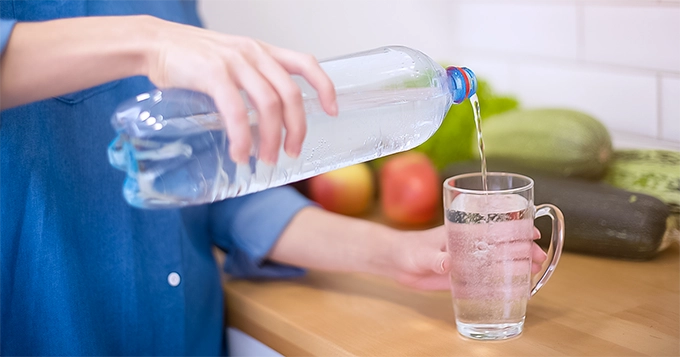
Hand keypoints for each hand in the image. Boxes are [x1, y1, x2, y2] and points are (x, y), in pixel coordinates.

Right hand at [143, 17, 337, 163]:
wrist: (153, 44)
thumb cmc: (190, 59)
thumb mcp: (230, 64)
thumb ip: (250, 84)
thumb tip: (264, 122)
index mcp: (262, 51)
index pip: (306, 63)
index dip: (324, 87)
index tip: (332, 112)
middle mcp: (253, 54)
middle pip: (290, 95)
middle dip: (296, 129)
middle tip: (291, 154)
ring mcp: (234, 62)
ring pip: (268, 105)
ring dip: (271, 139)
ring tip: (266, 160)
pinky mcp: (212, 74)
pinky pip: (236, 111)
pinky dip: (242, 137)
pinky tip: (240, 154)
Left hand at [389, 226, 547, 290]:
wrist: (395, 262)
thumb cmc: (407, 250)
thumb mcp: (420, 254)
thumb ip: (435, 259)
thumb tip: (449, 264)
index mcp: (461, 232)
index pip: (493, 227)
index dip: (515, 228)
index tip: (532, 233)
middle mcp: (468, 245)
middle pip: (501, 245)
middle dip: (522, 249)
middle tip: (539, 258)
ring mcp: (467, 261)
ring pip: (497, 261)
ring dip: (516, 264)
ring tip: (534, 271)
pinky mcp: (462, 276)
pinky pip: (485, 278)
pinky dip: (501, 281)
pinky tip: (514, 286)